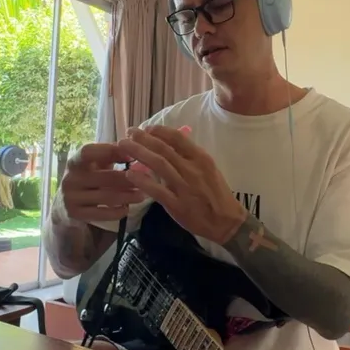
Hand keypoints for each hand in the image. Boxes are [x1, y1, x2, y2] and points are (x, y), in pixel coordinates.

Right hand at [57, 143, 146, 222]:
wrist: (66, 205)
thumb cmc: (88, 178)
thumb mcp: (96, 164)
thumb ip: (111, 155)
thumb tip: (135, 150)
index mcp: (74, 162)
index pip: (88, 152)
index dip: (110, 151)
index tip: (131, 156)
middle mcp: (70, 179)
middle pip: (104, 177)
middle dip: (128, 179)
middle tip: (146, 180)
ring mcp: (70, 198)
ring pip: (106, 196)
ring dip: (127, 196)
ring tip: (142, 195)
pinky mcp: (75, 214)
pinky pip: (102, 213)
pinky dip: (117, 211)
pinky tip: (127, 208)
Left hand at [117, 125, 247, 245]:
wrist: (226, 221)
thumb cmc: (216, 194)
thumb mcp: (208, 170)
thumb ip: (189, 158)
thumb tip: (168, 145)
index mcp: (201, 158)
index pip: (177, 138)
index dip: (159, 131)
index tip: (146, 128)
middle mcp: (192, 169)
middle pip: (163, 149)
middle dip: (143, 138)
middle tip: (129, 132)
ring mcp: (184, 187)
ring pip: (158, 165)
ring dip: (139, 152)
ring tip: (124, 146)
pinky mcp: (177, 205)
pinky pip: (157, 190)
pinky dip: (143, 181)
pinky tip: (130, 175)